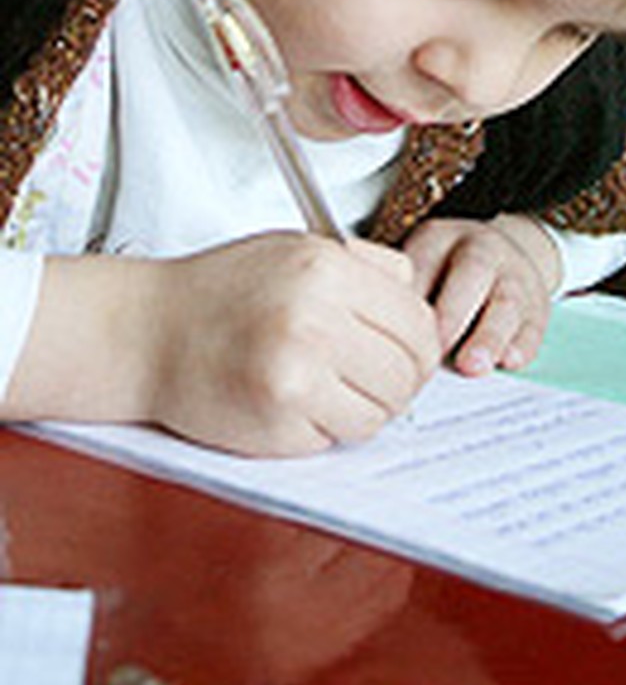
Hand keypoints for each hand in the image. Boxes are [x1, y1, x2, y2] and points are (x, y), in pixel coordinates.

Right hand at [151, 233, 441, 454]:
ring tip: (330, 389)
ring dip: (365, 408)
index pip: (419, 322)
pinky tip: (300, 403)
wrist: (147, 331)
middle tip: (372, 378)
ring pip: (380, 411)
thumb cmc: (220, 290)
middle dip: (399, 381)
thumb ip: (365, 266)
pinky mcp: (277, 421)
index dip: (420, 345)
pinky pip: (338, 437)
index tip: (404, 352)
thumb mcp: (297, 248)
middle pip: (408, 371)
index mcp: (327, 270)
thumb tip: (419, 297)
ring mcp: (297, 374)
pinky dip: (328, 428)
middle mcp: (316, 318)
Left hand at [402, 213, 560, 376]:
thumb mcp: (419, 261)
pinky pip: (534, 324)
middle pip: (471, 274)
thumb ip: (401, 291)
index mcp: (439, 238)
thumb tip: (377, 336)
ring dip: (488, 337)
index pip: (424, 262)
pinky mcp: (537, 305)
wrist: (505, 254)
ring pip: (506, 302)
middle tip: (434, 350)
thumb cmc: (446, 270)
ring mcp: (514, 276)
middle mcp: (481, 250)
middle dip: (452, 314)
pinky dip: (523, 344)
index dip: (411, 299)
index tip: (395, 334)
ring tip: (473, 366)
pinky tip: (509, 361)